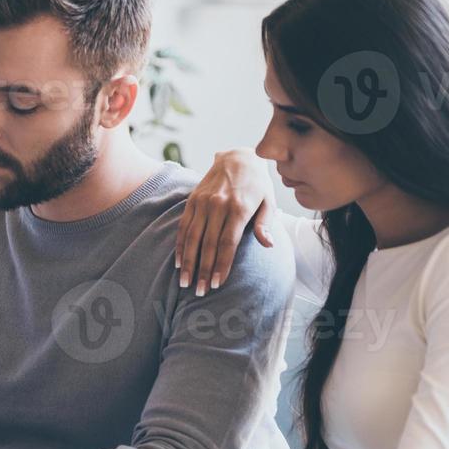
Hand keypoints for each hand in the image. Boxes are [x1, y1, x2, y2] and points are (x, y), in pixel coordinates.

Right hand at [175, 149, 276, 296]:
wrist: (238, 157)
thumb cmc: (257, 184)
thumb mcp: (268, 201)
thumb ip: (265, 224)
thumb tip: (267, 245)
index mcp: (239, 208)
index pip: (228, 243)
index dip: (221, 265)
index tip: (217, 284)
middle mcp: (218, 205)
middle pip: (208, 244)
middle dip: (203, 270)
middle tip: (200, 291)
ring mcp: (203, 203)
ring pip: (193, 238)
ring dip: (188, 262)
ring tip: (185, 282)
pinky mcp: (192, 201)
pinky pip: (184, 227)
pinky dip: (181, 246)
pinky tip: (179, 263)